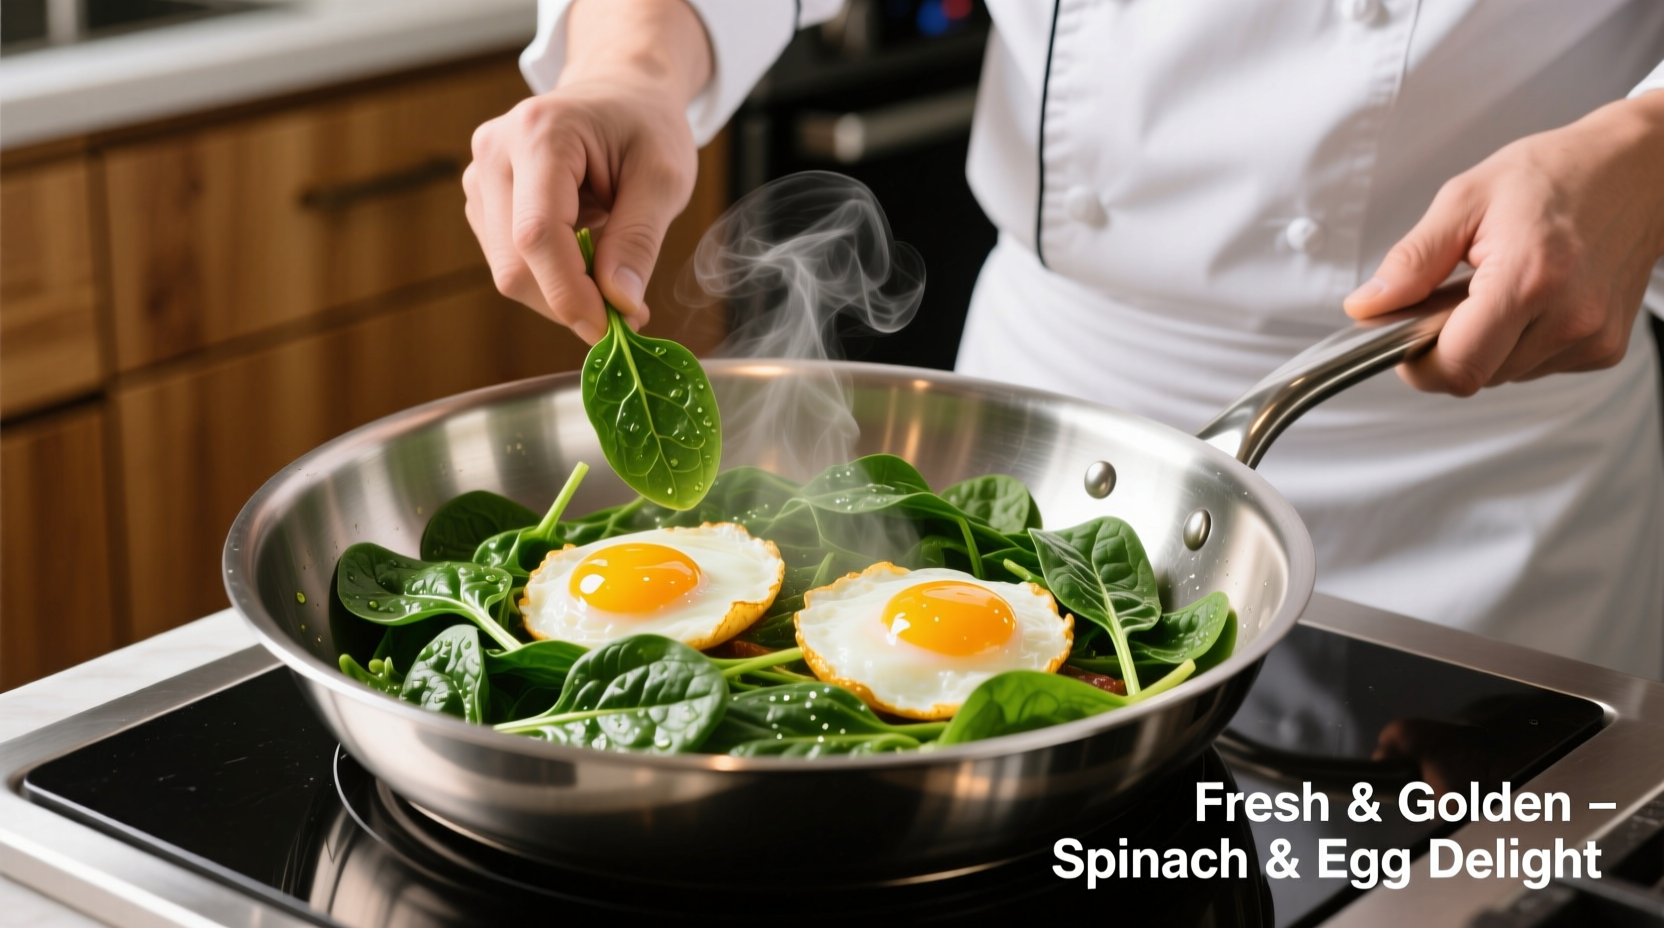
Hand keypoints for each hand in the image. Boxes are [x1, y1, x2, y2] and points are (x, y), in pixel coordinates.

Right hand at [462, 0, 711, 343]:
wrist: (619, 93)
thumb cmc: (645, 126)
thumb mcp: (664, 177)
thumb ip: (640, 239)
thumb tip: (620, 304)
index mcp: (539, 133)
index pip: (537, 234)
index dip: (570, 294)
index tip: (611, 330)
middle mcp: (494, 153)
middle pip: (515, 264)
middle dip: (570, 301)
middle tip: (624, 310)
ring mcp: (480, 178)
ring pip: (509, 272)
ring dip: (562, 291)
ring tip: (608, 260)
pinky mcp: (482, 202)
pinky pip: (511, 264)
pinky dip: (552, 278)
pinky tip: (584, 250)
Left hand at [1344, 91, 1663, 395]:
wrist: (1640, 170)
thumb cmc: (1556, 175)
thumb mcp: (1466, 200)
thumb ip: (1412, 261)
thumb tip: (1366, 306)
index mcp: (1530, 279)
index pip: (1458, 367)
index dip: (1417, 364)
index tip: (1404, 338)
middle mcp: (1569, 317)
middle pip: (1476, 375)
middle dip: (1449, 344)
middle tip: (1454, 293)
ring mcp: (1592, 338)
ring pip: (1504, 373)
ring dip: (1485, 342)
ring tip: (1497, 286)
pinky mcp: (1605, 349)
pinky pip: (1536, 366)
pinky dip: (1518, 341)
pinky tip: (1530, 297)